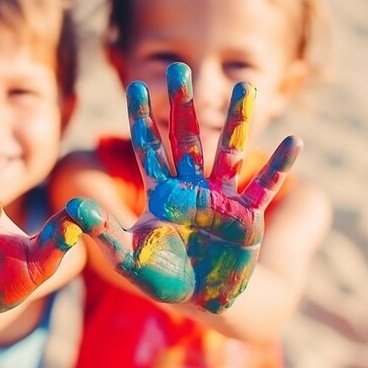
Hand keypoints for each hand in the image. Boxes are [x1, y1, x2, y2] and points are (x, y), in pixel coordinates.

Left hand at [65, 63, 301, 312]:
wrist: (202, 299)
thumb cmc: (164, 278)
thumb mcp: (128, 258)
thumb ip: (103, 232)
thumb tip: (73, 207)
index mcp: (162, 194)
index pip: (148, 148)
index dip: (141, 119)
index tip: (134, 86)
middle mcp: (191, 188)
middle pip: (186, 139)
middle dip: (182, 105)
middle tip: (180, 68)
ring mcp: (221, 199)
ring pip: (229, 152)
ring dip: (238, 121)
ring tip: (245, 86)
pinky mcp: (246, 217)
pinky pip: (265, 187)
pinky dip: (279, 167)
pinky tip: (294, 142)